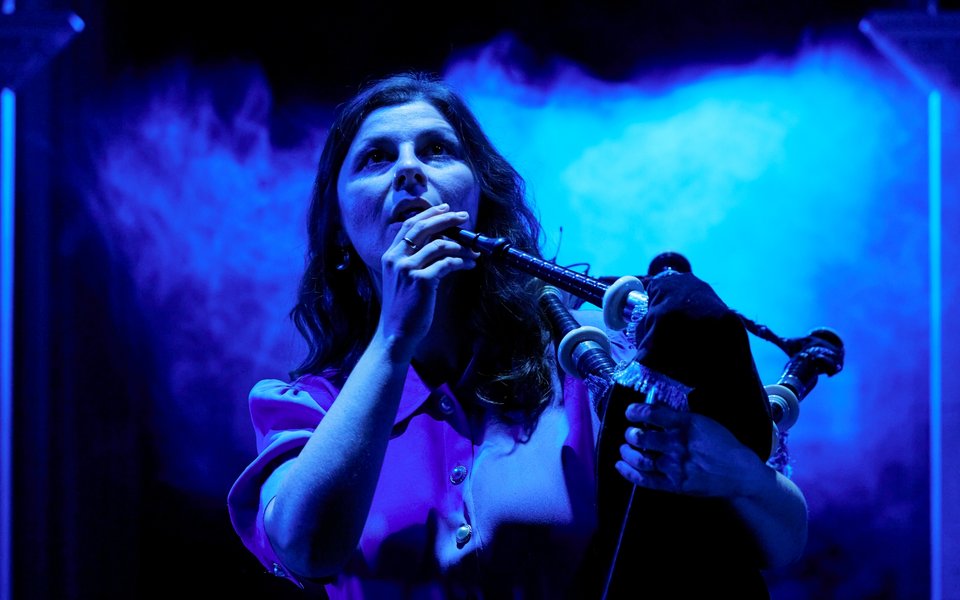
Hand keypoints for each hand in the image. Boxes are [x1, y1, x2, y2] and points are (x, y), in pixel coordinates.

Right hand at [375, 203, 478, 356]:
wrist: (396, 333)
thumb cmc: (404, 308)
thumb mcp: (402, 279)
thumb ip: (414, 260)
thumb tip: (441, 244)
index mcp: (390, 255)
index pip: (409, 225)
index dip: (429, 214)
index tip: (446, 209)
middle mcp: (396, 258)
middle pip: (423, 227)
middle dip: (446, 219)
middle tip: (464, 217)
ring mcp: (407, 269)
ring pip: (439, 244)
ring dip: (460, 246)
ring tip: (473, 252)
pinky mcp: (421, 281)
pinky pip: (447, 263)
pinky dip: (461, 262)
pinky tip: (469, 265)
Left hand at [615, 402, 763, 497]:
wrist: (739, 472)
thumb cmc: (721, 444)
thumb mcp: (703, 422)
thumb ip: (678, 417)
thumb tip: (654, 408)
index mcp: (686, 425)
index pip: (652, 414)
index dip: (635, 412)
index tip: (630, 413)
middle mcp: (678, 445)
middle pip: (642, 438)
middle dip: (631, 434)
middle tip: (630, 434)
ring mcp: (676, 467)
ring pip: (640, 459)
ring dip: (627, 453)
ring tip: (625, 449)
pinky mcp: (675, 485)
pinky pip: (646, 480)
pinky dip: (629, 473)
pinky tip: (620, 466)